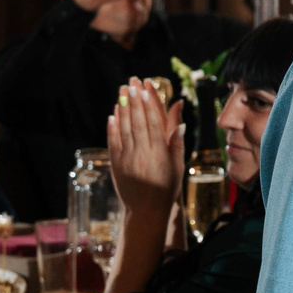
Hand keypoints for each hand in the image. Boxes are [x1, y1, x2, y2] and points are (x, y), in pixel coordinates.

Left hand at [106, 81, 185, 218]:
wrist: (146, 210)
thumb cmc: (167, 188)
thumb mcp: (177, 166)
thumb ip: (177, 142)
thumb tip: (180, 121)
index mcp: (159, 153)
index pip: (154, 123)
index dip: (149, 104)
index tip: (147, 88)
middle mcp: (142, 154)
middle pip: (138, 121)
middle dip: (135, 100)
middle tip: (132, 82)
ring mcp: (127, 158)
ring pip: (124, 128)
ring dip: (123, 108)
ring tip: (122, 91)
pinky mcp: (116, 164)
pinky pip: (114, 141)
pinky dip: (113, 126)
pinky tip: (113, 114)